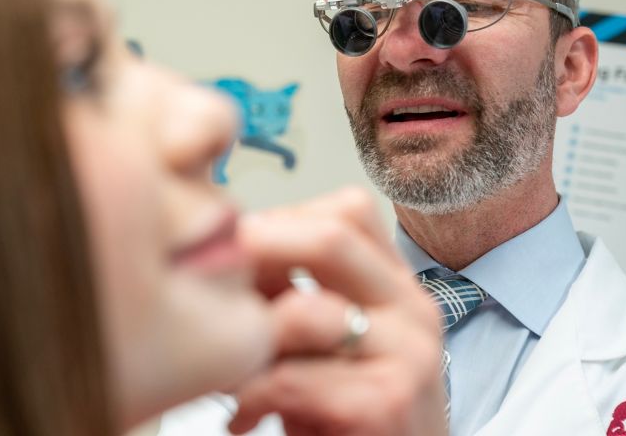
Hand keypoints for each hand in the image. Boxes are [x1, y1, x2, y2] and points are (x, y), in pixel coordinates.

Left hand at [229, 188, 445, 435]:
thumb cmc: (347, 420)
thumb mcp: (324, 344)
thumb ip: (289, 295)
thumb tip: (227, 252)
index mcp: (397, 285)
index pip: (350, 209)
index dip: (286, 218)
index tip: (242, 246)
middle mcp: (413, 309)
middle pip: (333, 237)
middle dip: (259, 249)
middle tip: (213, 278)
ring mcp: (408, 355)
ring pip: (306, 311)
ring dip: (248, 341)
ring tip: (227, 371)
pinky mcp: (387, 403)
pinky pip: (293, 380)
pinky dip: (251, 396)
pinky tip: (242, 418)